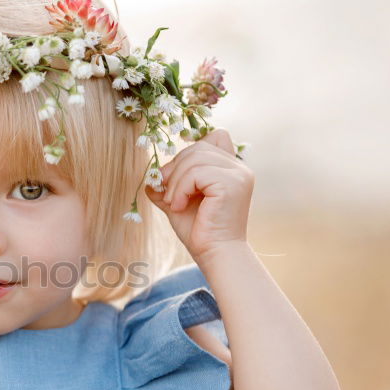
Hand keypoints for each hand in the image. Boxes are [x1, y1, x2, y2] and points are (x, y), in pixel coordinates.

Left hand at [143, 128, 253, 262]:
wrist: (214, 253)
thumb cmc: (199, 230)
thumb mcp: (178, 202)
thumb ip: (167, 186)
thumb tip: (150, 178)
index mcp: (231, 168)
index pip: (216, 136)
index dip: (192, 151)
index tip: (178, 177)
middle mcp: (239, 168)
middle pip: (199, 147)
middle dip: (175, 168)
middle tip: (166, 193)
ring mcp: (238, 175)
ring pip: (195, 159)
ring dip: (175, 182)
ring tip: (173, 203)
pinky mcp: (232, 184)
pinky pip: (197, 173)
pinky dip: (181, 189)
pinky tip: (179, 206)